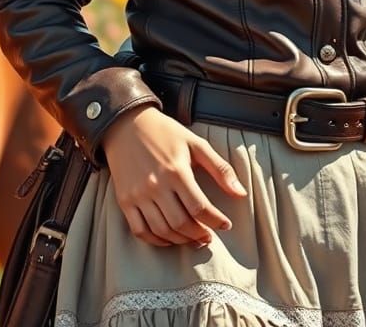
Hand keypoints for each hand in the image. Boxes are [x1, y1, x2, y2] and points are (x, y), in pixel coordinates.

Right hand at [100, 105, 247, 247]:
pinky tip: (169, 238)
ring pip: (162, 230)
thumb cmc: (166, 133)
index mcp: (176, 170)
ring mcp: (138, 195)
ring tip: (193, 238)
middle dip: (199, 234)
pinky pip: (140, 231)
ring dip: (181, 240)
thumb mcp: (196, 144)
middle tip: (209, 236)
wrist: (128, 125)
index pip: (199, 207)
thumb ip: (220, 168)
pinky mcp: (124, 200)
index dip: (215, 221)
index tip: (226, 225)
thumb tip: (241, 193)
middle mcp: (156, 185)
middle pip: (180, 223)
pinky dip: (156, 241)